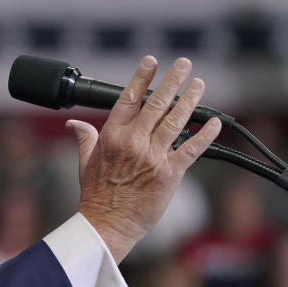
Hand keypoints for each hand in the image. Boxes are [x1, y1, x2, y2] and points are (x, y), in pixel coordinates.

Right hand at [66, 56, 220, 262]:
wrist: (107, 225)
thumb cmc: (96, 197)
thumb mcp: (85, 163)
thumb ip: (85, 138)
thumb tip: (74, 124)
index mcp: (112, 136)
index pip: (129, 98)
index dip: (142, 77)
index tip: (152, 61)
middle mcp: (133, 142)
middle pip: (156, 103)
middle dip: (172, 81)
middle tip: (184, 64)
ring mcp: (152, 157)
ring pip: (175, 121)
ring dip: (189, 100)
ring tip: (199, 84)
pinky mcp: (168, 174)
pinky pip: (190, 149)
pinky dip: (204, 134)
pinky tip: (213, 122)